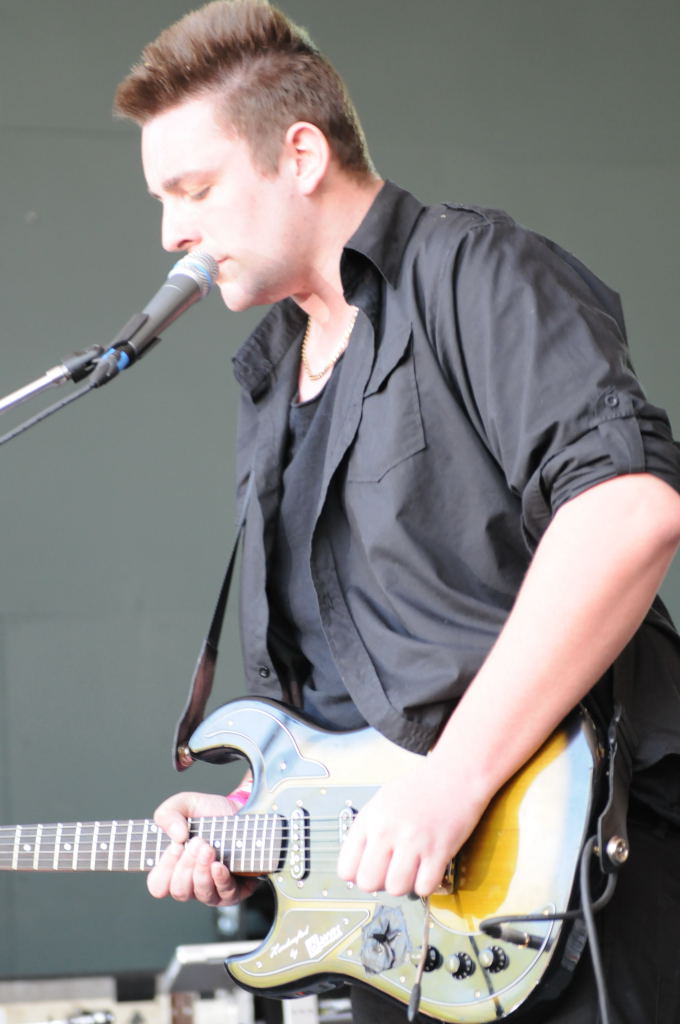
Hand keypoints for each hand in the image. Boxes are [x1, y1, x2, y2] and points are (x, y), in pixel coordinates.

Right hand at [147, 791, 258, 906]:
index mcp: (172, 869)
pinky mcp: (233, 890)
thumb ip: (168, 815)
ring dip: (202, 870)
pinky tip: (219, 865)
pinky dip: (220, 879)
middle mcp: (190, 884)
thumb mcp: (183, 805)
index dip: (164, 870)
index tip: (176, 846)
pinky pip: (225, 894)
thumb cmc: (208, 813)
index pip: (158, 885)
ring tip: (209, 848)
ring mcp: (212, 889)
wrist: (239, 810)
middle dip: (187, 865)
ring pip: (201, 893)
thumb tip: (176, 836)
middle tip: (197, 842)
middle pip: (179, 890)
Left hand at [336, 760, 486, 897]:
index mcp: (369, 819)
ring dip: (404, 885)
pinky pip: (425, 887)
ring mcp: (413, 841)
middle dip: (379, 884)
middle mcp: (387, 830)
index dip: (358, 875)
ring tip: (411, 870)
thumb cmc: (419, 788)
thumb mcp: (382, 802)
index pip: (346, 868)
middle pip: (368, 882)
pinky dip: (426, 885)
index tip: (369, 871)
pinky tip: (428, 870)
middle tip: (391, 872)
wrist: (455, 775)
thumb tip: (360, 866)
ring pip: (395, 888)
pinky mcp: (439, 850)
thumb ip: (368, 832)